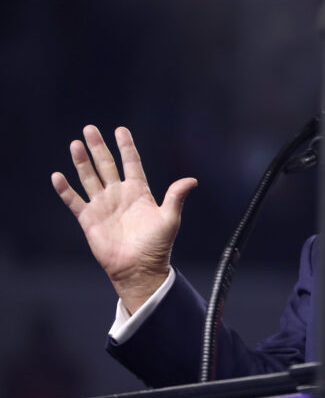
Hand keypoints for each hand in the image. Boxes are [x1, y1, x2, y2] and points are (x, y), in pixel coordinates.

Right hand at [51, 125, 196, 312]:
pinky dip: (66, 189)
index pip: (131, 163)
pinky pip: (74, 201)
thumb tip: (192, 180)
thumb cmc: (157, 245)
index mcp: (139, 192)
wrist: (139, 268)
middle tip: (89, 129)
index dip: (126, 147)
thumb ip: (176, 197)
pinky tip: (58, 176)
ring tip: (75, 144)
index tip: (120, 130)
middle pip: (106, 165)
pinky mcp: (89, 219)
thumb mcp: (170, 219)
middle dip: (98, 147)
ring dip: (81, 162)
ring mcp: (103, 205)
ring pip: (89, 178)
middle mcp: (119, 195)